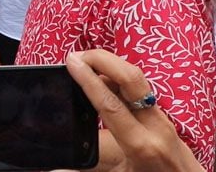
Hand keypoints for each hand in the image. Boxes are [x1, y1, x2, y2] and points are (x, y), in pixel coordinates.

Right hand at [65, 50, 204, 171]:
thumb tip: (53, 169)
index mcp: (140, 145)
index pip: (111, 103)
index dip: (89, 79)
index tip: (72, 62)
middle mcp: (154, 126)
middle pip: (132, 78)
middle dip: (103, 59)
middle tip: (77, 55)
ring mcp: (162, 118)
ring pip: (137, 80)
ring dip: (111, 65)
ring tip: (84, 63)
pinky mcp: (162, 116)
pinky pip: (139, 89)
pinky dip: (118, 78)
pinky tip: (102, 80)